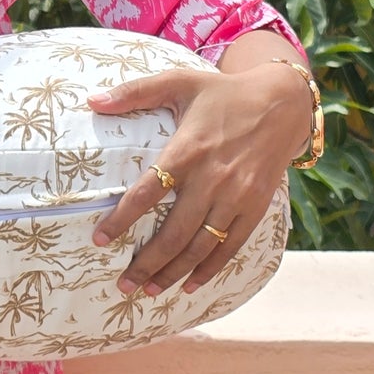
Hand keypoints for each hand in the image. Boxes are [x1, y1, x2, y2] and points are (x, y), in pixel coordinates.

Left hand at [85, 63, 307, 297]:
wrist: (282, 103)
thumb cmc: (222, 93)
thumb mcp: (179, 81)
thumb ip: (135, 91)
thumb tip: (92, 101)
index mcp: (188, 149)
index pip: (147, 192)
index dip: (121, 220)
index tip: (100, 240)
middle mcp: (213, 178)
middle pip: (174, 232)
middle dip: (146, 263)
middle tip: (122, 284)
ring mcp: (237, 196)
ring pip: (201, 246)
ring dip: (174, 272)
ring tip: (148, 291)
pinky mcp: (256, 207)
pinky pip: (230, 246)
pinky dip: (209, 269)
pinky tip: (189, 285)